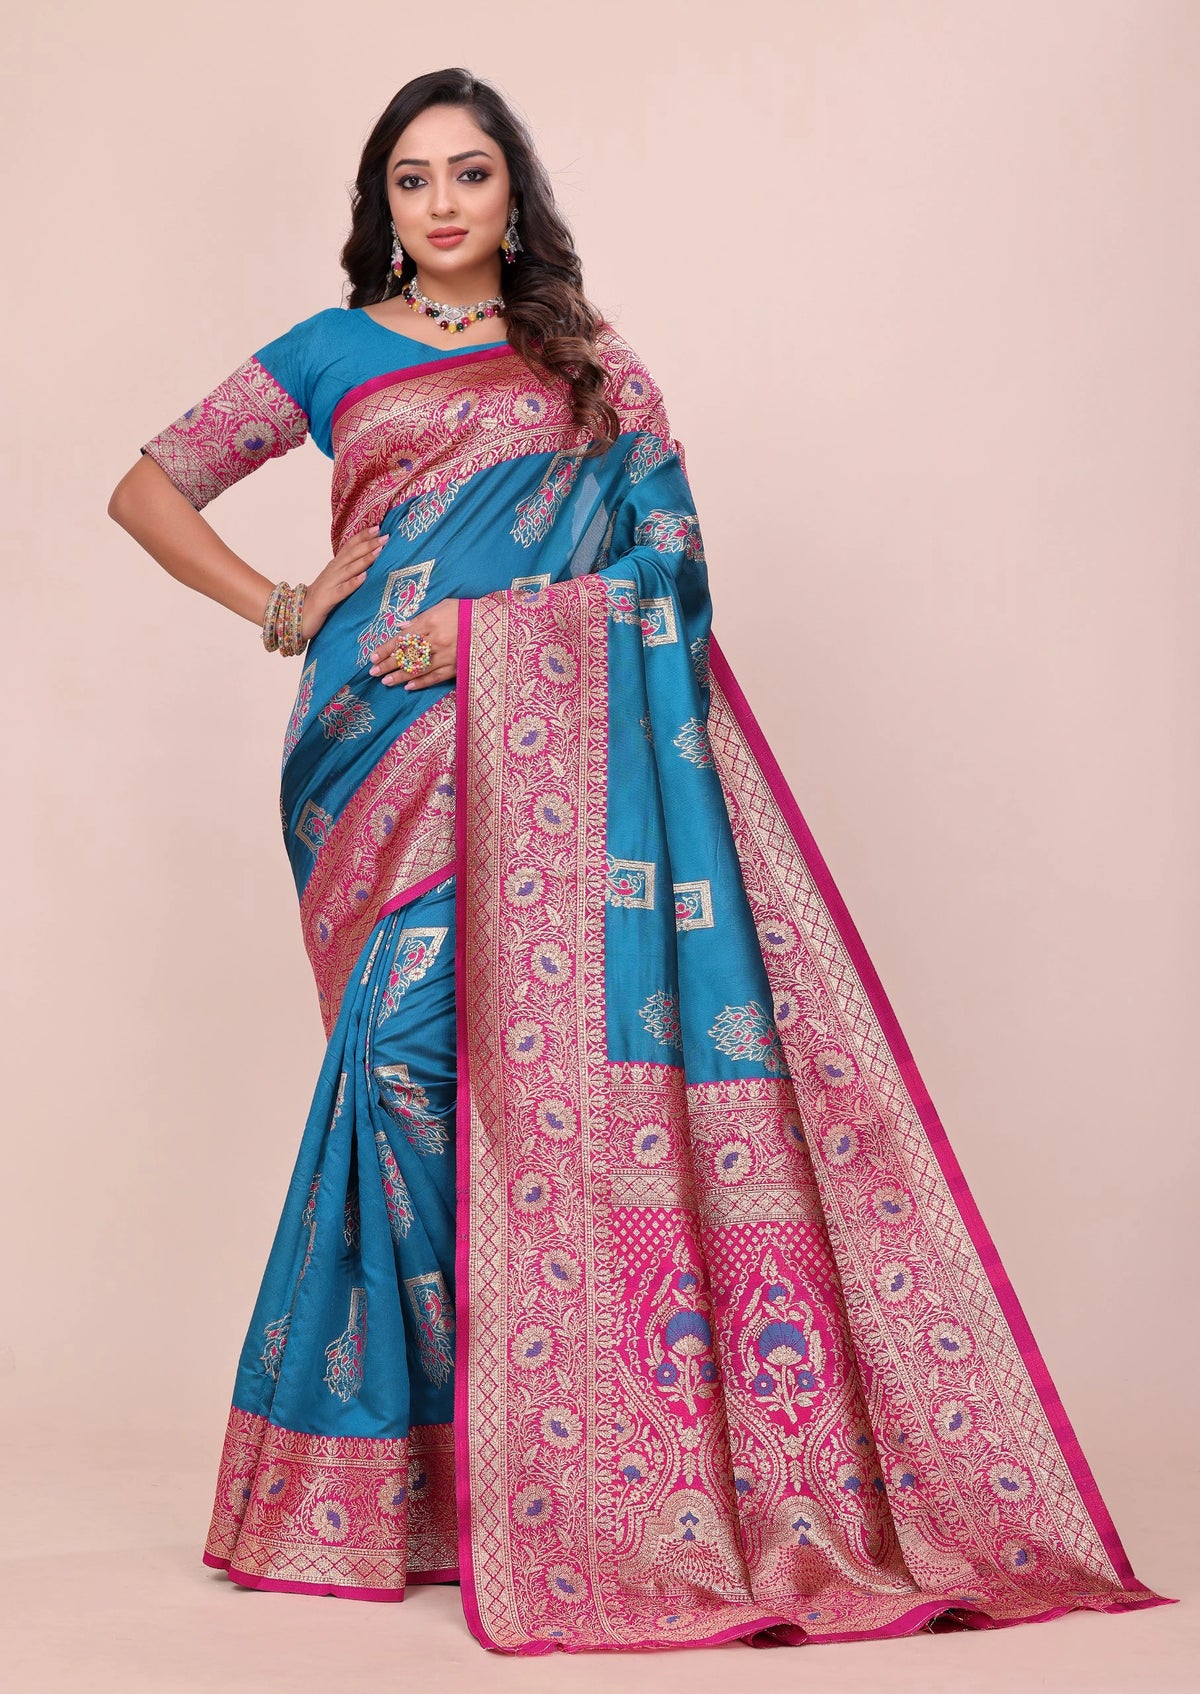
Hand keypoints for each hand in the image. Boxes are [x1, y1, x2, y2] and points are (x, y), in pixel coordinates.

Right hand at [300, 525, 387, 640]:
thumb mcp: (335, 581)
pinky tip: (364, 577)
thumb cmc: (321, 598)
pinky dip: (353, 583)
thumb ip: (348, 571)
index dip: (362, 536)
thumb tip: (367, 562)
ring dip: (364, 559)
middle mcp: (332, 571)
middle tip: (385, 536)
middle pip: (351, 554)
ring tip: (379, 551)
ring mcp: (329, 584)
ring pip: (349, 569)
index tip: (378, 527)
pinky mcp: (328, 599)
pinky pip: (342, 590)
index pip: (349, 547)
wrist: (297, 615)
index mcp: (335, 566)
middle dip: (368, 544)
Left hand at [369, 597, 459, 689]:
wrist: (492, 623)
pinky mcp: (456, 667)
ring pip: (419, 669)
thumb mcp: (442, 606)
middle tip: (373, 672)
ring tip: (386, 682)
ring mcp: (446, 656)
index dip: (386, 648)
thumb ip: (420, 618)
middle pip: (406, 655)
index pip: (402, 638)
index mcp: (430, 623)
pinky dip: (422, 683)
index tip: (372, 656)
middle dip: (388, 664)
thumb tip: (402, 628)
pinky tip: (409, 687)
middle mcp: (435, 641)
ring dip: (401, 676)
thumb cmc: (465, 611)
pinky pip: (436, 677)